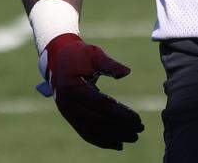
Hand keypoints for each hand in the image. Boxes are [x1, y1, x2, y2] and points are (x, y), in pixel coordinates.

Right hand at [40, 33, 142, 149]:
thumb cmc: (79, 54)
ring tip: (132, 138)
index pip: (101, 105)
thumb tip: (126, 72)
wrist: (57, 58)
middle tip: (140, 129)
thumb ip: (109, 64)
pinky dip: (101, 140)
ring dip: (113, 137)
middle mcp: (68, 104)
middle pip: (98, 122)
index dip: (120, 114)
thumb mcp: (94, 54)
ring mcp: (67, 113)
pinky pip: (86, 132)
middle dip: (120, 128)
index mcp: (73, 88)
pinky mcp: (70, 117)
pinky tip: (117, 144)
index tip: (138, 119)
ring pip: (92, 131)